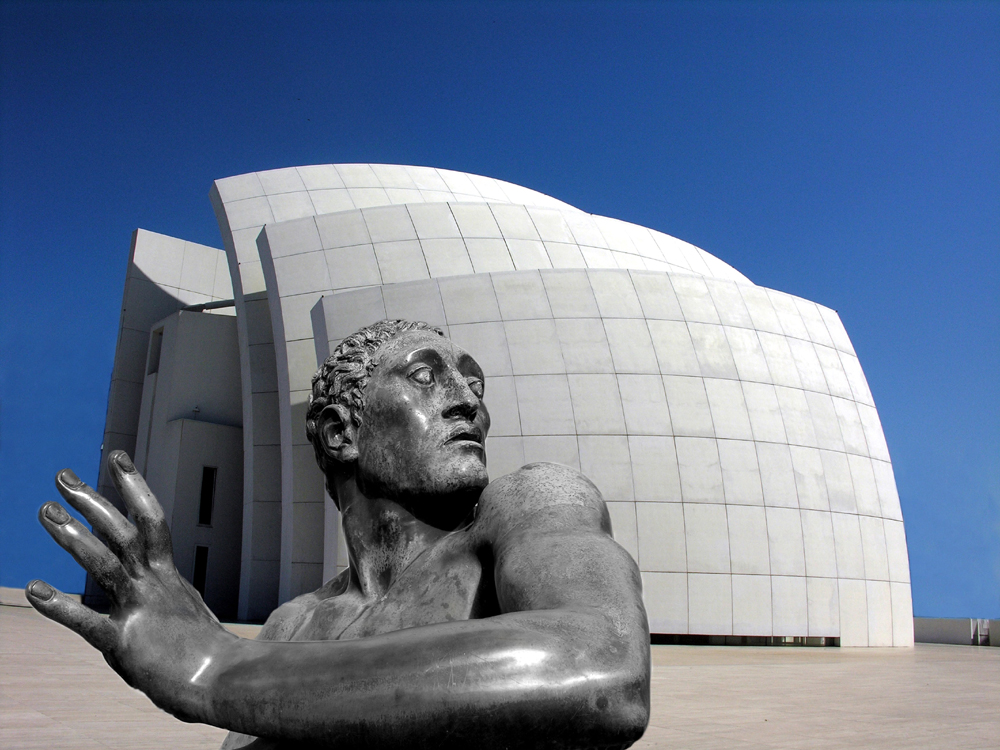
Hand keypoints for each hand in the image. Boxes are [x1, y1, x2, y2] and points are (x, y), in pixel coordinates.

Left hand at [26, 450, 234, 722]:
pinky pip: (87, 620)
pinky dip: (60, 604)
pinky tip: (35, 589)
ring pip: (105, 562)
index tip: (116, 458)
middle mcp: (155, 584)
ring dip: (74, 536)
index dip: (133, 487)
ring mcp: (140, 609)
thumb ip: (159, 606)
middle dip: (92, 501)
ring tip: (46, 512)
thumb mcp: (184, 618)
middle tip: (63, 476)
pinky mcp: (124, 642)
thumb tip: (143, 604)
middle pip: (123, 531)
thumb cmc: (206, 657)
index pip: (150, 521)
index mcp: (168, 577)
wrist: (222, 680)